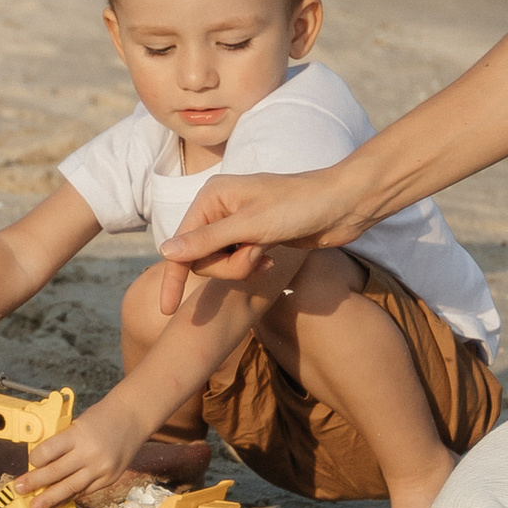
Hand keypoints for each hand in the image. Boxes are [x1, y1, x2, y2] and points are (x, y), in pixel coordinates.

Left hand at [19, 394, 157, 507]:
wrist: (132, 418)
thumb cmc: (101, 418)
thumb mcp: (78, 423)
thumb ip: (64, 443)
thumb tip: (42, 464)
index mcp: (78, 434)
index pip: (48, 451)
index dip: (35, 459)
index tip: (30, 462)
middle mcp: (89, 453)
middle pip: (55, 472)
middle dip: (34, 483)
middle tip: (19, 489)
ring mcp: (101, 468)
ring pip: (70, 488)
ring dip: (50, 499)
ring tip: (35, 506)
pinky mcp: (109, 478)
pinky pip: (85, 491)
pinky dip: (70, 496)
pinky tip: (58, 502)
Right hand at [155, 164, 366, 309]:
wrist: (342, 205)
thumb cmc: (298, 207)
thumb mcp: (250, 226)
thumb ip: (206, 241)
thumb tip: (164, 252)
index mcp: (211, 197)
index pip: (181, 244)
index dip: (174, 276)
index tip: (167, 310)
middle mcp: (220, 208)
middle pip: (201, 257)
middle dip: (226, 267)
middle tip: (254, 257)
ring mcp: (238, 223)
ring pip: (221, 263)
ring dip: (242, 268)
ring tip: (266, 256)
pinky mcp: (255, 237)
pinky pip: (240, 263)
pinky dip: (252, 267)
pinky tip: (271, 260)